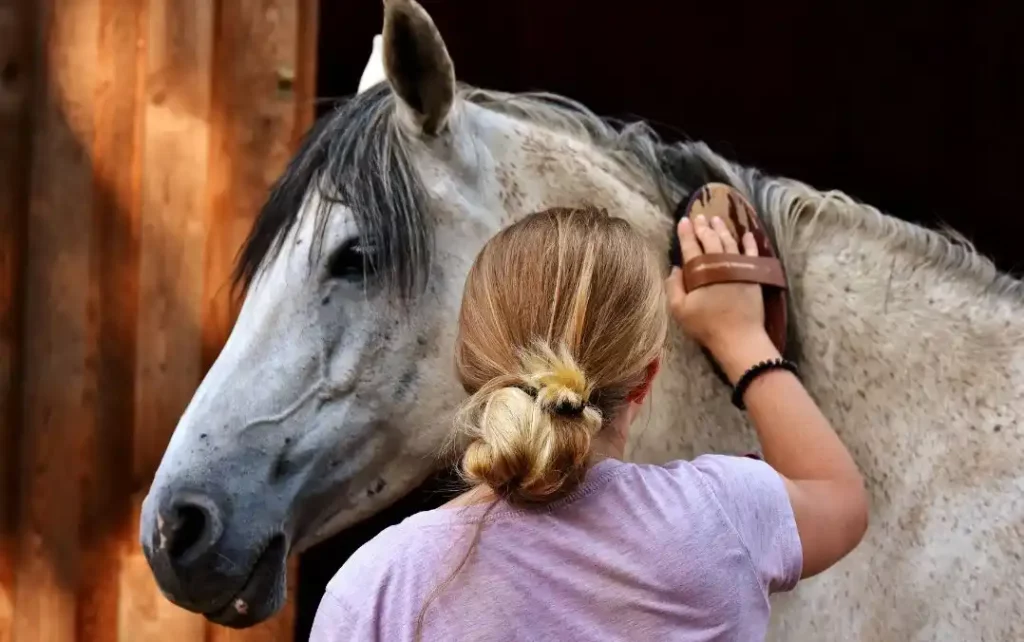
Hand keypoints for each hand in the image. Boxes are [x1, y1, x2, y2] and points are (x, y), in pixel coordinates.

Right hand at [665, 214, 768, 356]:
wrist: (739, 337)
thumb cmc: (706, 325)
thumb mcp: (680, 310)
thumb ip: (673, 287)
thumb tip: (675, 268)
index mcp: (700, 270)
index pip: (691, 246)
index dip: (686, 233)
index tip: (683, 221)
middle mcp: (720, 263)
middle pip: (710, 240)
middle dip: (703, 227)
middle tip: (699, 217)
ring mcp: (738, 266)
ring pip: (729, 241)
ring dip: (722, 229)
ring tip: (716, 219)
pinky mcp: (753, 274)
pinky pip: (751, 253)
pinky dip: (749, 242)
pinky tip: (746, 234)